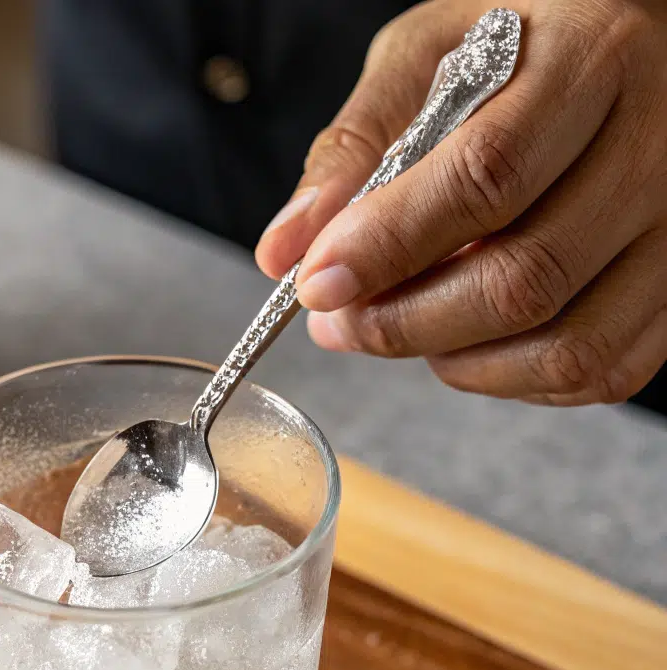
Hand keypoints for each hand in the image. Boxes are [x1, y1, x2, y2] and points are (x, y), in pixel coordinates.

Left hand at [255, 0, 666, 405]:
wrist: (628, 44)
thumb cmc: (521, 43)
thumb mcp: (429, 55)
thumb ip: (355, 146)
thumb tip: (285, 250)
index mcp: (592, 60)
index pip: (486, 178)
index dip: (389, 246)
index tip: (317, 284)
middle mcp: (658, 146)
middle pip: (524, 280)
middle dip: (404, 323)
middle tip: (340, 323)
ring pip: (568, 346)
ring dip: (458, 363)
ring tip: (403, 328)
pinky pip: (602, 370)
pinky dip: (515, 380)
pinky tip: (468, 344)